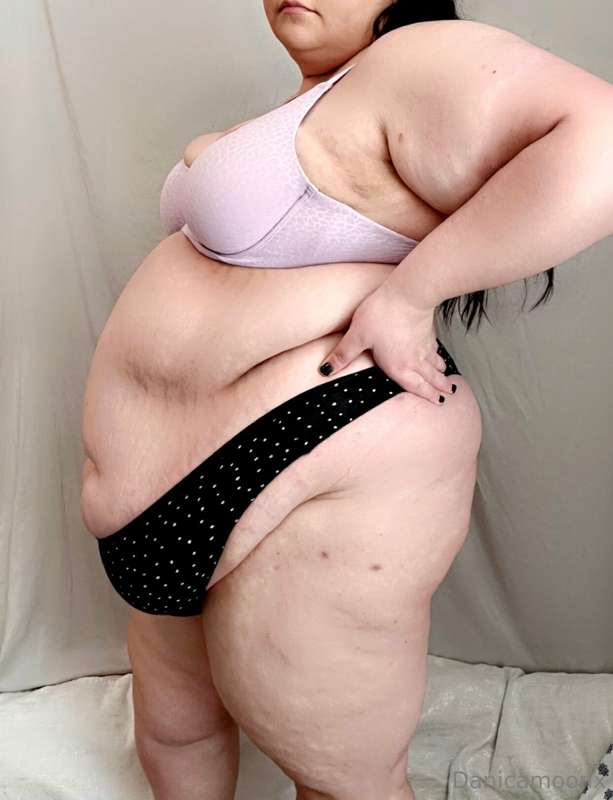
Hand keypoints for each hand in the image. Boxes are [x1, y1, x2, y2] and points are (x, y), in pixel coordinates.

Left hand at [317, 279, 455, 404]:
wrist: (409, 292)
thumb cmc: (383, 315)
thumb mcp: (357, 336)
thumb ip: (343, 355)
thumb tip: (325, 370)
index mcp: (399, 366)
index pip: (414, 386)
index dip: (426, 395)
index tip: (437, 402)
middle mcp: (415, 359)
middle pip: (430, 377)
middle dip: (438, 387)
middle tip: (447, 393)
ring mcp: (424, 344)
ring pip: (435, 362)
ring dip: (441, 372)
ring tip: (446, 379)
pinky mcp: (428, 330)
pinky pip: (435, 348)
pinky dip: (439, 355)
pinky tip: (439, 354)